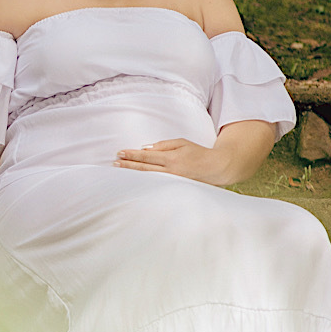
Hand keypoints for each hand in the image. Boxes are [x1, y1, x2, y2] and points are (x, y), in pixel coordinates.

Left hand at [114, 138, 232, 185]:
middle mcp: (170, 172)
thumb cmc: (198, 153)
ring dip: (133, 174)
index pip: (147, 156)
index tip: (120, 153)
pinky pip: (155, 184)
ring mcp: (172, 182)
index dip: (132, 155)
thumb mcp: (181, 143)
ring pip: (148, 178)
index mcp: (172, 159)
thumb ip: (163, 145)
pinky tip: (135, 181)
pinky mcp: (174, 188)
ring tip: (120, 170)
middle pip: (144, 169)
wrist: (215, 168)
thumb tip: (145, 149)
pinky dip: (144, 182)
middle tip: (115, 163)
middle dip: (128, 165)